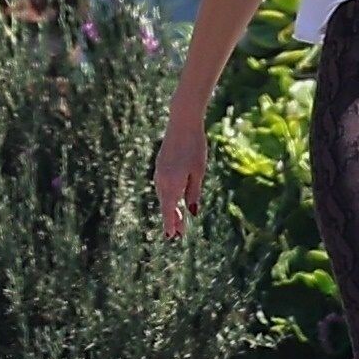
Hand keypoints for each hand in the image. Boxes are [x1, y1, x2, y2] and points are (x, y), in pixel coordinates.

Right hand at [154, 117, 206, 240]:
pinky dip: (168, 195)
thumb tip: (192, 212)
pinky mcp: (160, 165)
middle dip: (172, 218)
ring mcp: (159, 172)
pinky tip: (174, 199)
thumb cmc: (195, 147)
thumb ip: (193, 193)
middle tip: (179, 233)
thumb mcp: (199, 172)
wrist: (182, 123)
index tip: (172, 236)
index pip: (168, 209)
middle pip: (166, 204)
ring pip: (163, 195)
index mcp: (172, 183)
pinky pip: (163, 186)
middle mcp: (162, 179)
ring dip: (170, 207)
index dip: (170, 223)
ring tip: (178, 219)